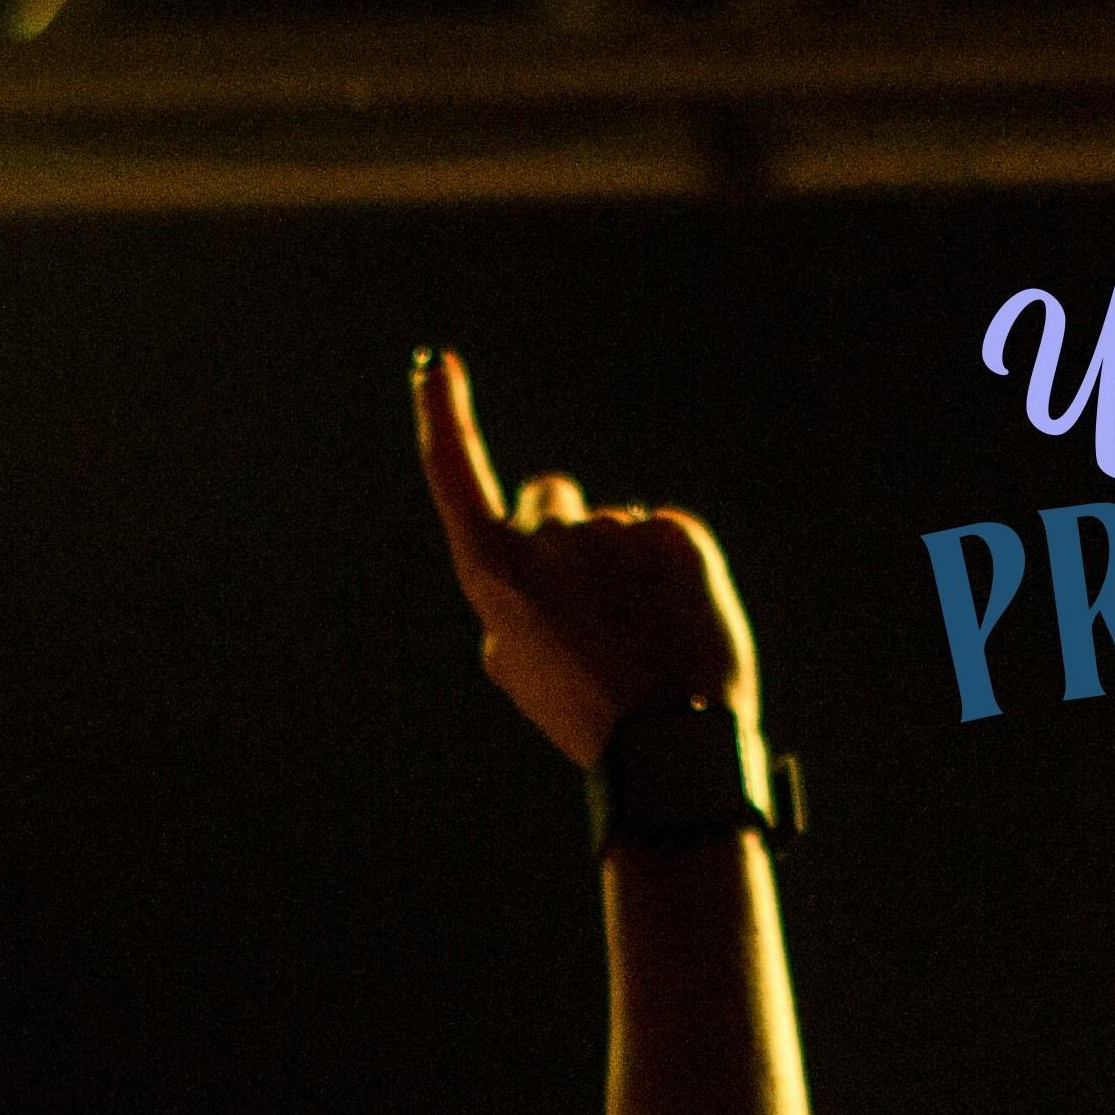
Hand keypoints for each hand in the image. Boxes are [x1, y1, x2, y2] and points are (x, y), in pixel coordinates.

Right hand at [412, 349, 757, 768]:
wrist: (667, 747)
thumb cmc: (582, 711)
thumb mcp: (516, 663)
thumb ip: (513, 591)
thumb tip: (543, 543)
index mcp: (493, 574)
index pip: (456, 475)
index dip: (443, 417)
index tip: (438, 367)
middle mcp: (548, 541)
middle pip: (552, 498)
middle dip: (564, 528)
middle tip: (591, 604)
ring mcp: (614, 533)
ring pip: (616, 528)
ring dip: (624, 567)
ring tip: (639, 637)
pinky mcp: (676, 534)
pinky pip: (666, 535)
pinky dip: (670, 571)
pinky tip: (674, 622)